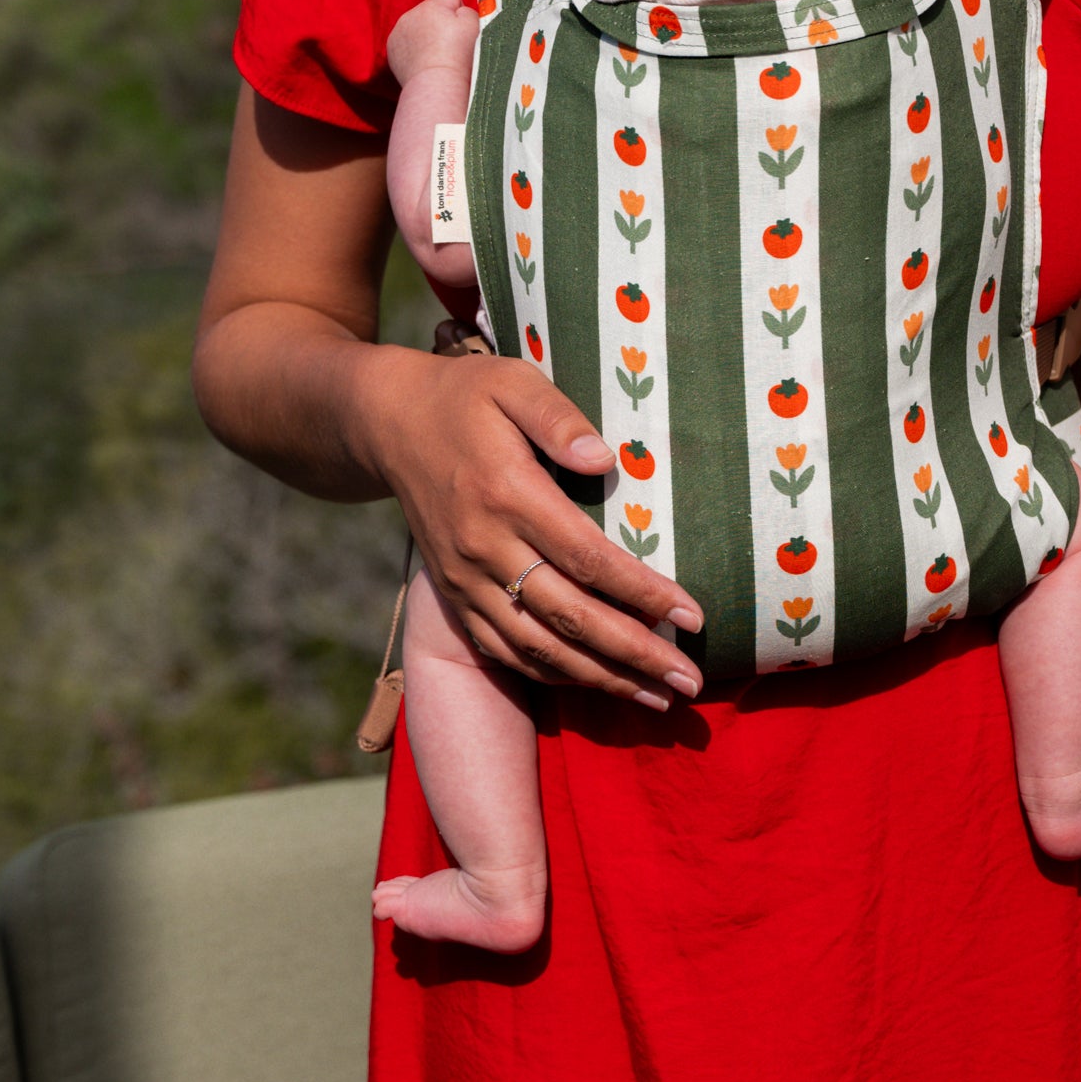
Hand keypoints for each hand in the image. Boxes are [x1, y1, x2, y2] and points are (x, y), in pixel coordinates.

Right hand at [355, 342, 704, 707]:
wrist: (387, 423)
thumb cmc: (465, 396)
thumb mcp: (512, 382)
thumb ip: (559, 418)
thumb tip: (606, 461)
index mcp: (508, 494)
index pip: (587, 558)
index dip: (643, 593)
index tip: (692, 616)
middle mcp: (484, 546)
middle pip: (570, 616)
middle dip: (635, 654)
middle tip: (689, 682)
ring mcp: (464, 578)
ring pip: (538, 646)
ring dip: (600, 679)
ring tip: (657, 699)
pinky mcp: (452, 593)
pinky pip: (504, 649)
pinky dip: (551, 673)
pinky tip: (595, 684)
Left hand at [386, 0, 478, 86]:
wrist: (436, 86)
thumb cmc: (460, 57)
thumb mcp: (475, 26)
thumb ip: (467, 11)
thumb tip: (457, 12)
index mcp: (431, 6)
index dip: (460, 13)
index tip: (461, 33)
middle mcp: (411, 15)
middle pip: (432, 11)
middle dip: (441, 23)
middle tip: (450, 47)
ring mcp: (398, 33)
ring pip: (418, 26)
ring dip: (427, 36)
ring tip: (437, 57)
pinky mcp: (392, 50)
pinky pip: (407, 42)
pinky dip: (415, 50)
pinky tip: (425, 63)